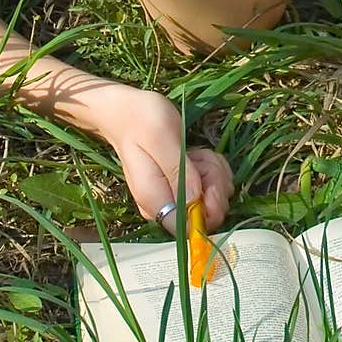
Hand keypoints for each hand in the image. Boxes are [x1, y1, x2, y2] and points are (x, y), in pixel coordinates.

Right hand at [99, 87, 233, 231]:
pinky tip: (196, 154)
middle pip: (208, 214)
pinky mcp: (183, 189)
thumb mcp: (162, 139)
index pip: (189, 229)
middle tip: (199, 157)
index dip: (208, 208)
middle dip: (214, 182)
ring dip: (213, 171)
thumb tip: (194, 204)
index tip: (207, 178)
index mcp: (155, 201)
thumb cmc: (141, 121)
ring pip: (214, 198)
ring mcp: (175, 198)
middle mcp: (164, 207)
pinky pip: (211, 186)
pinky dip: (211, 168)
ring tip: (193, 152)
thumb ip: (178, 172)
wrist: (127, 113)